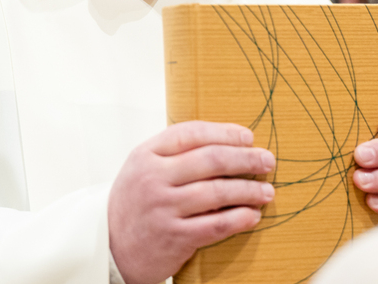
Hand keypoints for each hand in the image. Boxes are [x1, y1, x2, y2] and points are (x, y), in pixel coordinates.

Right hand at [108, 121, 275, 283]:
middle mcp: (153, 178)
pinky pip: (215, 225)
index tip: (248, 137)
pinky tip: (252, 215)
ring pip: (217, 193)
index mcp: (146, 155)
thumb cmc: (135, 202)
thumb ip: (173, 152)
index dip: (224, 132)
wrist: (110, 246)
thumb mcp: (142, 167)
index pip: (191, 133)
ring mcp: (163, 208)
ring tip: (267, 191)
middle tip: (267, 161)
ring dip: (249, 190)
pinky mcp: (174, 237)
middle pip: (210, 160)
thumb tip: (225, 141)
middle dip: (245, 159)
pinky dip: (239, 219)